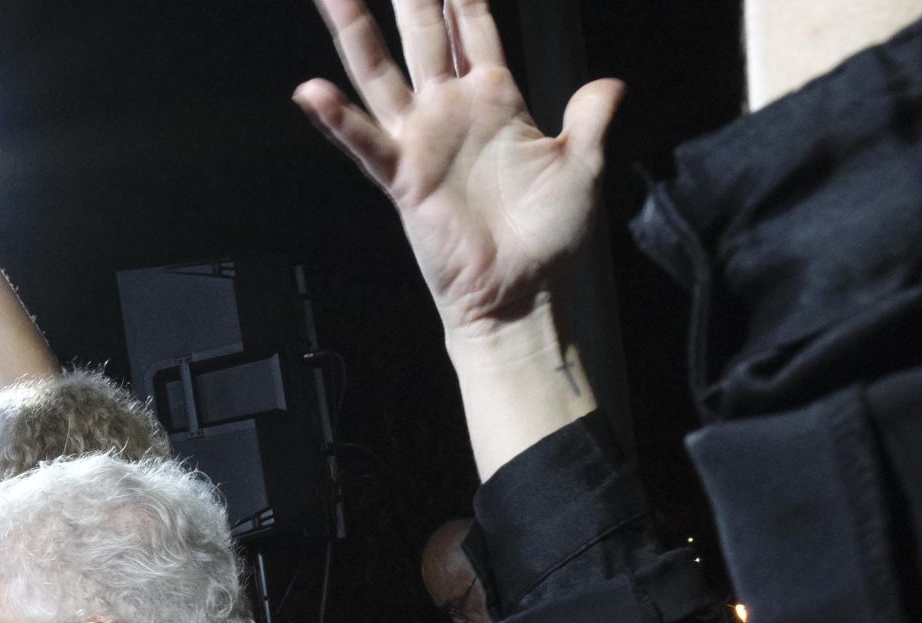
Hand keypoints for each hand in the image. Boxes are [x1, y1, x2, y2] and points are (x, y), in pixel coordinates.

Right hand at [293, 0, 622, 335]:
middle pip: (422, 33)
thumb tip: (609, 84)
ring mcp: (423, 142)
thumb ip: (589, 117)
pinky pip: (365, 143)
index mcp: (496, 101)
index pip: (473, 28)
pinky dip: (336, 119)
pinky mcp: (404, 179)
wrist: (524, 295)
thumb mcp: (583, 165)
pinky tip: (312, 91)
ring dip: (354, 31)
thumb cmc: (548, 239)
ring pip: (381, 72)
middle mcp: (452, 113)